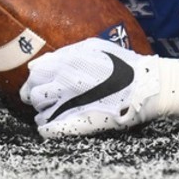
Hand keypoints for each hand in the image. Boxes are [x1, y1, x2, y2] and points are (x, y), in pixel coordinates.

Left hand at [20, 38, 164, 137]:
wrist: (145, 87)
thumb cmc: (121, 64)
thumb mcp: (93, 48)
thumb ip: (62, 54)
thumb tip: (35, 66)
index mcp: (66, 63)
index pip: (34, 75)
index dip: (36, 81)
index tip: (43, 85)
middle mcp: (63, 83)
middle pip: (32, 95)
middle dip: (37, 97)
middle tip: (49, 99)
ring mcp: (68, 105)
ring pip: (39, 114)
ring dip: (45, 114)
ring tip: (57, 112)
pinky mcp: (76, 125)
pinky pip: (47, 130)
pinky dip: (48, 129)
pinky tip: (55, 126)